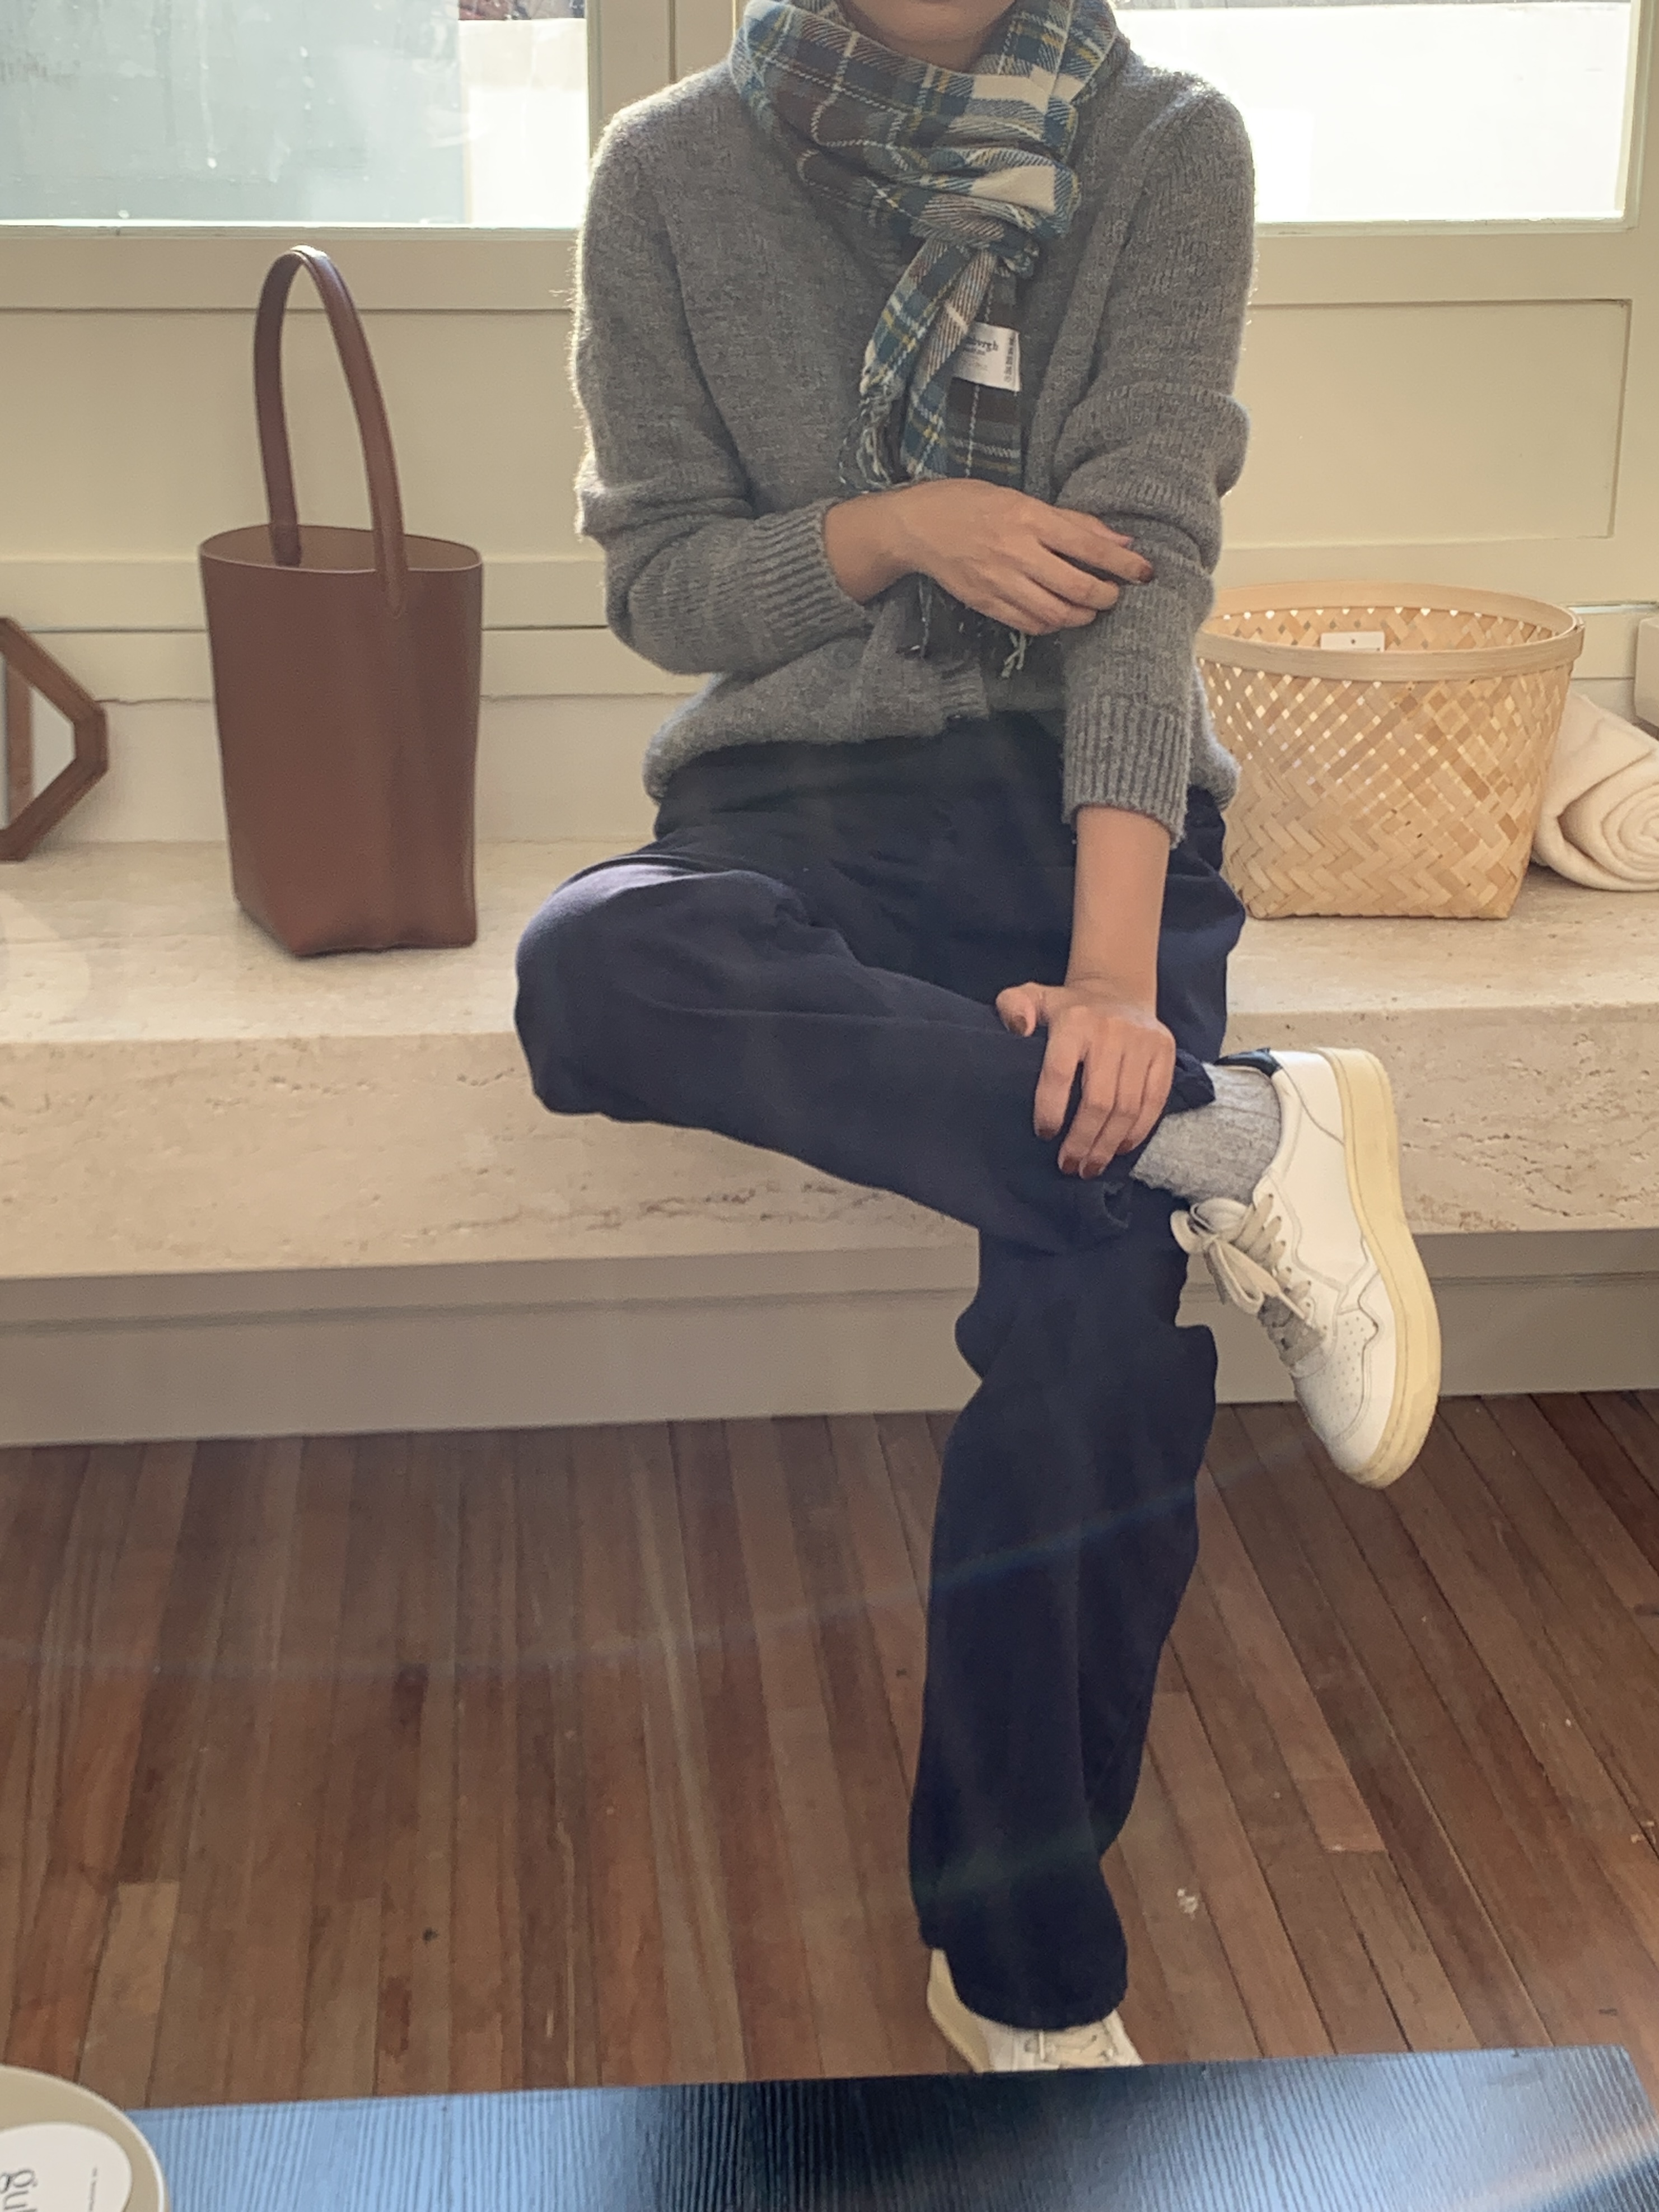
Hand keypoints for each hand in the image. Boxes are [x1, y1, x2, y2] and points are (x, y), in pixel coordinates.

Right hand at [895, 481, 1154, 635]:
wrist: (918, 526)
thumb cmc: (972, 503)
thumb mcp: (1022, 499)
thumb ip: (1072, 521)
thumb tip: (1120, 539)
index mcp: (1029, 518)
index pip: (1090, 547)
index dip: (1124, 564)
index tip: (1146, 573)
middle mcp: (1017, 552)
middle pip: (1079, 588)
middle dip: (1107, 597)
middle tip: (1115, 595)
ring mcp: (1000, 582)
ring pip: (1057, 613)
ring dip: (1082, 616)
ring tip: (1090, 608)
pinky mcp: (986, 603)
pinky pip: (1030, 623)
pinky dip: (1053, 624)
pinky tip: (1059, 615)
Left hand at [997, 977, 1175, 1175]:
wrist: (1118, 991)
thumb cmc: (1067, 1008)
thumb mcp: (1033, 997)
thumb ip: (1012, 1006)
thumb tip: (1018, 1027)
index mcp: (1074, 1021)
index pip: (1059, 1073)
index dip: (1050, 1110)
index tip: (1044, 1135)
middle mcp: (1111, 1030)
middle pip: (1099, 1101)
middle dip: (1082, 1141)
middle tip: (1069, 1166)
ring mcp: (1142, 1041)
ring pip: (1127, 1108)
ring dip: (1108, 1145)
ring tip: (1091, 1167)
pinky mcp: (1164, 1052)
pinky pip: (1154, 1101)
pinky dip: (1137, 1131)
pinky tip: (1120, 1148)